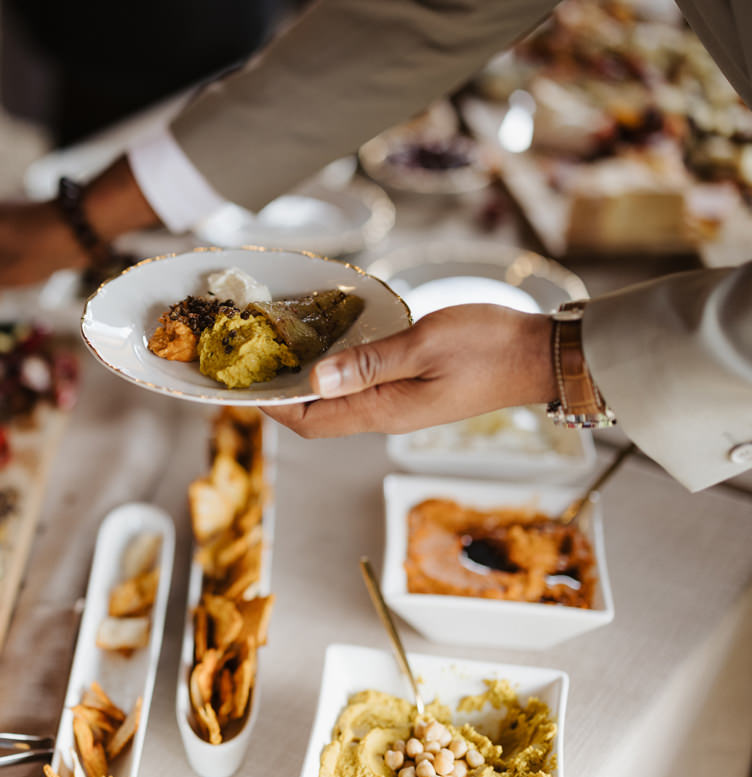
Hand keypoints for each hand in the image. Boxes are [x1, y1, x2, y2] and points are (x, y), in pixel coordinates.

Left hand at [262, 304, 557, 437]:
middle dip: (283, 396)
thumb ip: (368, 363)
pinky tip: (330, 346)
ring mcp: (401, 405)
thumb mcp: (424, 345)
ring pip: (339, 403)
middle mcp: (387, 415)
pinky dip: (337, 373)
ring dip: (309, 383)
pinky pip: (362, 389)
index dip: (273, 409)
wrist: (542, 356)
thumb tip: (314, 379)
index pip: (311, 422)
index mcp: (384, 411)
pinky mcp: (413, 391)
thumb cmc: (488, 346)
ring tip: (282, 352)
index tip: (244, 387)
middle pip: (319, 416)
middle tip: (255, 363)